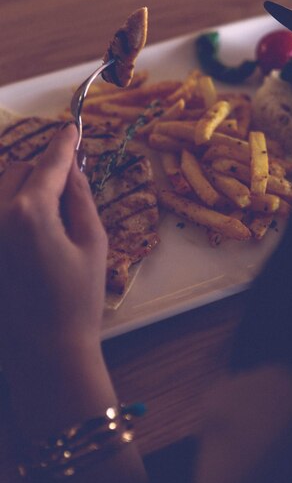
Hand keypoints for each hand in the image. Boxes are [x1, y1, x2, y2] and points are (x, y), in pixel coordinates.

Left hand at [0, 123, 107, 369]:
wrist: (45, 354)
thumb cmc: (77, 300)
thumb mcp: (92, 244)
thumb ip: (80, 198)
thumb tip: (73, 169)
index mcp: (30, 212)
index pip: (48, 165)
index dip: (63, 145)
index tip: (70, 129)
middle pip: (16, 170)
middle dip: (40, 170)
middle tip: (63, 182)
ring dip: (19, 187)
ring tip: (43, 209)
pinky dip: (9, 210)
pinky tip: (25, 228)